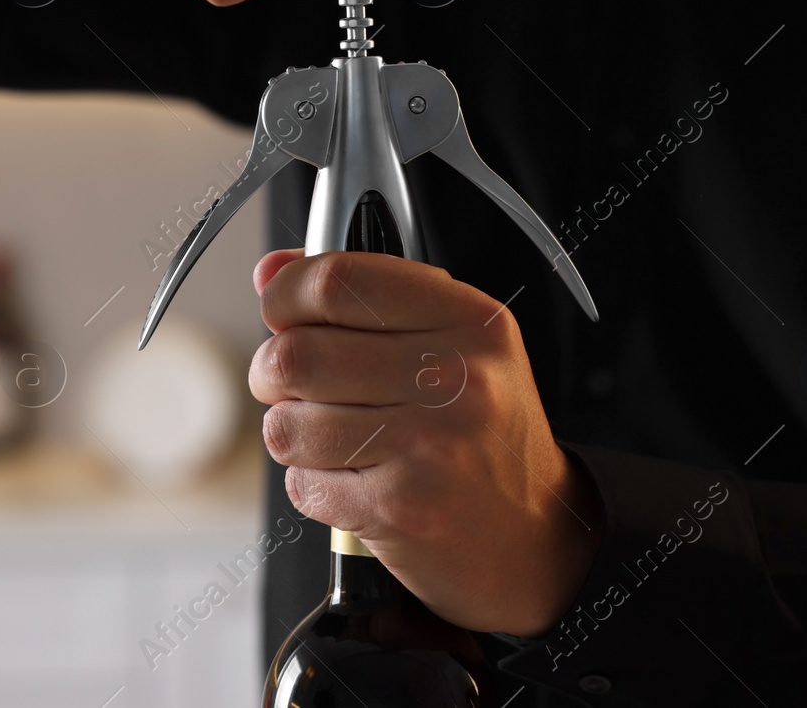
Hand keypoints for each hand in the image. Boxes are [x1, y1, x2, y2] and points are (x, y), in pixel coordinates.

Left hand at [249, 249, 604, 636]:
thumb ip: (364, 295)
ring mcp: (429, 446)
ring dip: (289, 431)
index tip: (281, 311)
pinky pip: (303, 482)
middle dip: (271, 371)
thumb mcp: (451, 341)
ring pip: (288, 423)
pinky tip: (352, 479)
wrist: (536, 535)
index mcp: (469, 319)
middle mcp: (455, 377)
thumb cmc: (482, 431)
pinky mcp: (400, 508)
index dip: (286, 292)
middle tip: (290, 384)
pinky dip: (311, 483)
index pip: (340, 279)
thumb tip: (270, 271)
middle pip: (297, 353)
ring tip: (327, 435)